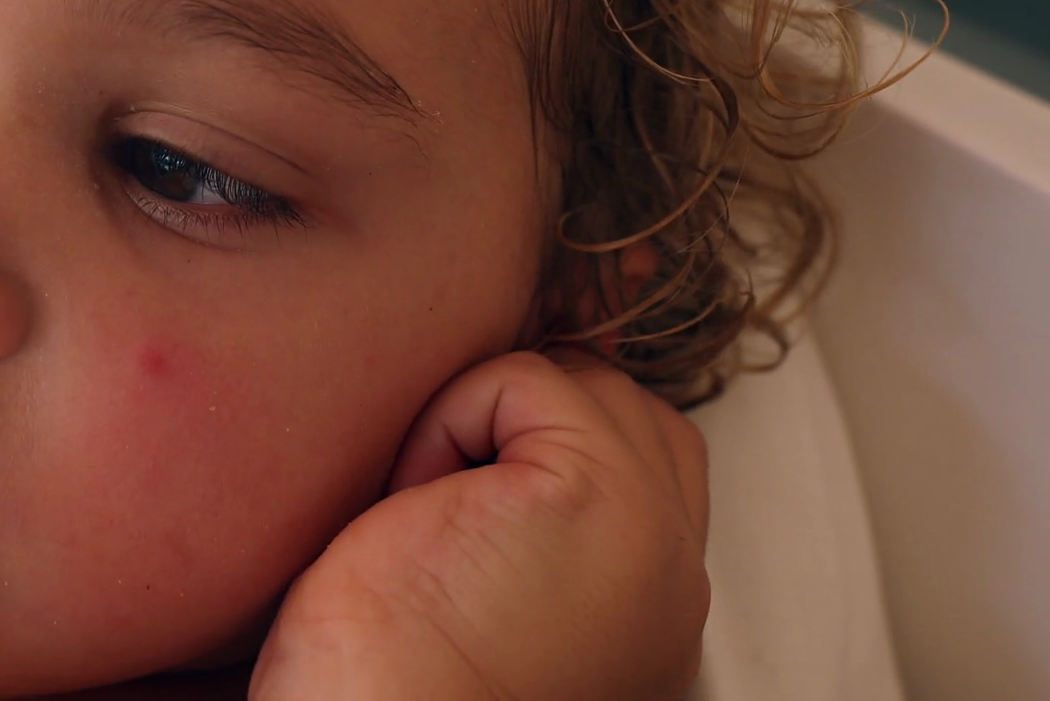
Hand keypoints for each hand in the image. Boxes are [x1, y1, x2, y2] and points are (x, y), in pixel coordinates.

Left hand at [250, 350, 709, 699]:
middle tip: (436, 508)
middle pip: (618, 404)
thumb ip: (532, 521)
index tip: (454, 494)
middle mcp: (670, 574)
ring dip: (481, 421)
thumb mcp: (483, 592)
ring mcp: (650, 531)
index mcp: (649, 608)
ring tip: (426, 512)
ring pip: (575, 380)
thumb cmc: (379, 685)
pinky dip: (447, 420)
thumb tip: (508, 429)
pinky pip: (519, 379)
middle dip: (517, 422)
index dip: (540, 441)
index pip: (644, 456)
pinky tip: (415, 507)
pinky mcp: (596, 493)